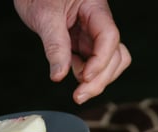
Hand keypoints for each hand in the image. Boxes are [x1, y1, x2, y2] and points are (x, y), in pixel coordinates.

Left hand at [14, 0, 131, 104]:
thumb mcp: (43, 15)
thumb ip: (55, 45)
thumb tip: (59, 75)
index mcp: (94, 8)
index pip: (109, 36)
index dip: (101, 60)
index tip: (84, 77)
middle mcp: (98, 23)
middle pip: (115, 55)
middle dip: (101, 78)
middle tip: (80, 96)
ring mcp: (92, 34)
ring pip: (110, 62)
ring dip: (98, 80)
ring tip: (79, 91)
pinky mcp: (83, 43)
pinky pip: (94, 63)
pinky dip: (88, 75)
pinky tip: (73, 75)